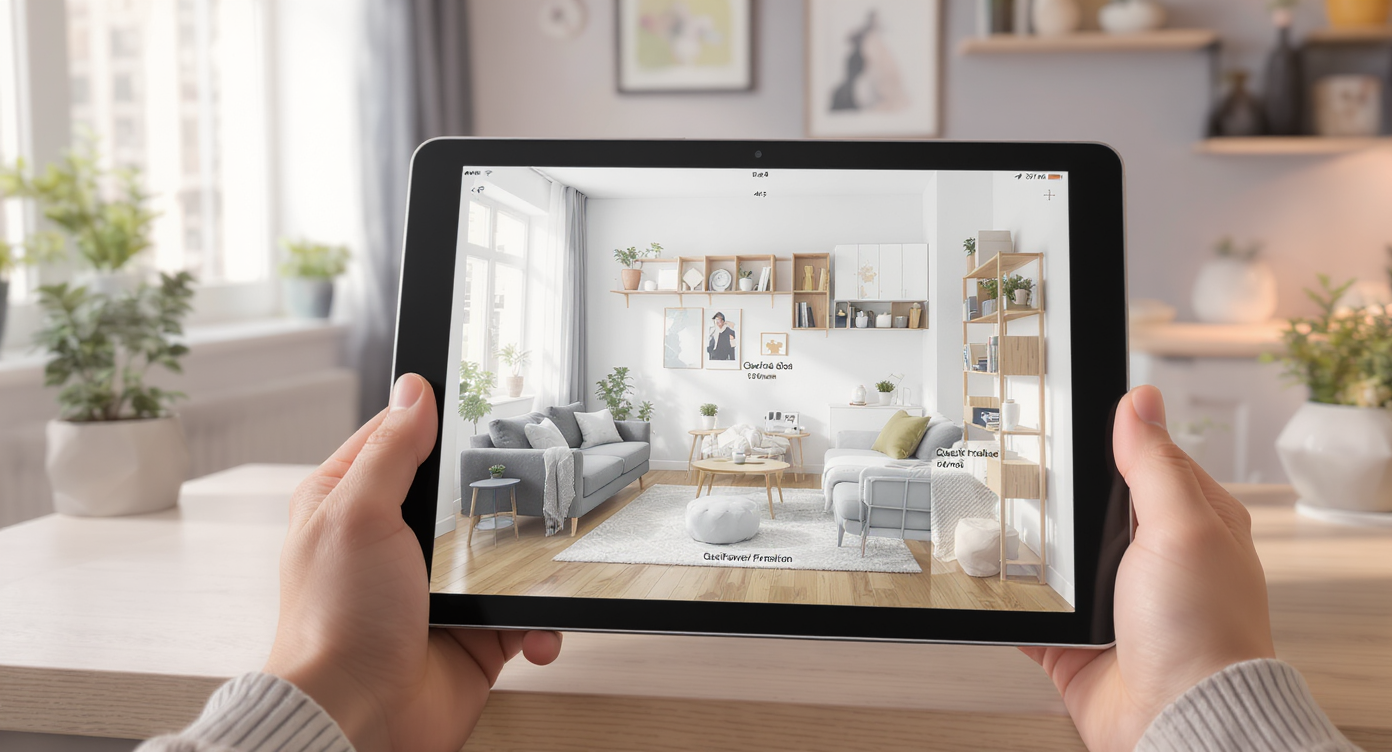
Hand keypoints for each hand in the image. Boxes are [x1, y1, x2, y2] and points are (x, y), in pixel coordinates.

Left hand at [264, 373, 562, 751]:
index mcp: (352, 503)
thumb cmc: (337, 625)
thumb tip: (414, 391)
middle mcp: (393, 542)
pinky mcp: (471, 631)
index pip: (399, 437)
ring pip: (504, 550)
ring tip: (541, 563)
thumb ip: (392, 451)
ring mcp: (436, 589)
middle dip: (501, 494)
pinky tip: (532, 628)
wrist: (360, 718)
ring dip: (530, 564)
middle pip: (464, 491)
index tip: (480, 401)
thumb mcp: (360, 515)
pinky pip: (522, 613)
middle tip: (532, 483)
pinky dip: (538, 623)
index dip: (436, 418)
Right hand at [1021, 385, 1274, 751]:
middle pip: (1090, 505)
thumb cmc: (1204, 634)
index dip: (1108, 436)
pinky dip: (1006, 595)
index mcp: (1192, 522)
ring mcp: (1113, 599)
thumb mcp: (1182, 527)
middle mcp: (1153, 558)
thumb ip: (1155, 464)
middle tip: (1013, 465)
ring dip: (1027, 545)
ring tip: (989, 515)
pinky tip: (984, 575)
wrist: (1178, 721)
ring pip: (1055, 554)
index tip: (1064, 414)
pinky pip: (1029, 606)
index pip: (1146, 458)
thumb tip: (1140, 401)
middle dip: (1056, 494)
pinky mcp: (1077, 638)